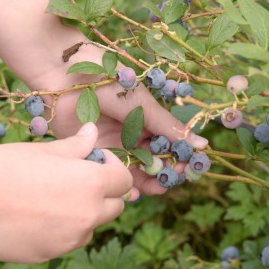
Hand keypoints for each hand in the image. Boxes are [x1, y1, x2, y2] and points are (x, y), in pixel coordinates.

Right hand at [0, 123, 133, 262]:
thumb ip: (77, 146)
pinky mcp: (49, 255)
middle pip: (115, 207)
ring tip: (55, 200)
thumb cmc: (6, 167)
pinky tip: (37, 218)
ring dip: (85, 215)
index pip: (124, 180)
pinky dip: (63, 231)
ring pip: (92, 227)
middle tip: (79, 181)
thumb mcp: (47, 151)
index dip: (113, 168)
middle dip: (105, 194)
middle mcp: (88, 215)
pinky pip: (67, 242)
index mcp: (93, 184)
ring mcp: (70, 239)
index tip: (95, 160)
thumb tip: (93, 132)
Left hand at [34, 45, 207, 195]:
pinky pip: (113, 173)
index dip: (180, 158)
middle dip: (165, 173)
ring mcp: (115, 145)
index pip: (171, 145)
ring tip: (155, 189)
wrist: (66, 76)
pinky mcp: (95, 153)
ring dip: (148, 182)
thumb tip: (201, 146)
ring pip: (136, 171)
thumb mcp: (144, 107)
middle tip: (170, 181)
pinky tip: (132, 192)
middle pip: (155, 161)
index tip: (188, 169)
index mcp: (149, 121)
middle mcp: (134, 135)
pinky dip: (123, 185)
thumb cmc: (110, 84)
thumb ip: (170, 128)